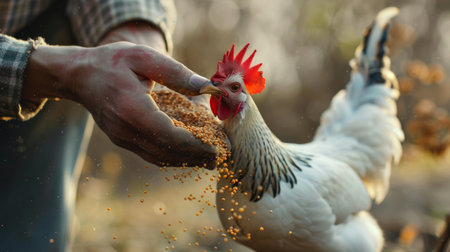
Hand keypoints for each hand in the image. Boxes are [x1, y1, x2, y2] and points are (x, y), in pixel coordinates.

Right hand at [22, 41, 216, 167]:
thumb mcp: (144, 57)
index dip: (196, 144)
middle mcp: (125, 129)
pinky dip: (170, 156)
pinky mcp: (122, 139)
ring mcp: (122, 137)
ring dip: (185, 161)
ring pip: (158, 157)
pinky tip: (186, 155)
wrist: (79, 75)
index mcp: (131, 108)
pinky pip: (150, 153)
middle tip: (220, 158)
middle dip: (195, 157)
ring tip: (208, 161)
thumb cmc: (112, 61)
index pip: (169, 135)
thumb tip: (207, 87)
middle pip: (166, 151)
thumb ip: (176, 73)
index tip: (217, 147)